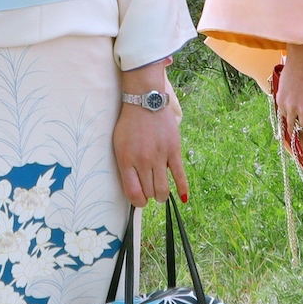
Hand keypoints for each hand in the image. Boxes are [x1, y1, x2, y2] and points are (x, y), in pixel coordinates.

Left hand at [113, 62, 188, 206]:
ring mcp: (159, 156)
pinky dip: (182, 188)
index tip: (140, 200)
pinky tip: (183, 197)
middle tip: (150, 192)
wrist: (145, 101)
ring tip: (161, 193)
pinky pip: (179, 174)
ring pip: (163, 188)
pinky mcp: (173, 151)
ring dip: (162, 195)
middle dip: (149, 196)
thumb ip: (124, 166)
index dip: (138, 202)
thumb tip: (134, 187)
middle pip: (149, 192)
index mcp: (126, 160)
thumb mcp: (119, 145)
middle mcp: (142, 161)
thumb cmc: (129, 124)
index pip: (133, 193)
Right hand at [273, 39, 302, 155]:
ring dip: (292, 131)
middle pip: (299, 136)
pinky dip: (285, 119)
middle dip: (300, 143)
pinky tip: (288, 117)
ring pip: (288, 127)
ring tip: (294, 135)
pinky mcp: (280, 101)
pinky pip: (282, 116)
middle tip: (301, 151)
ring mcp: (289, 107)